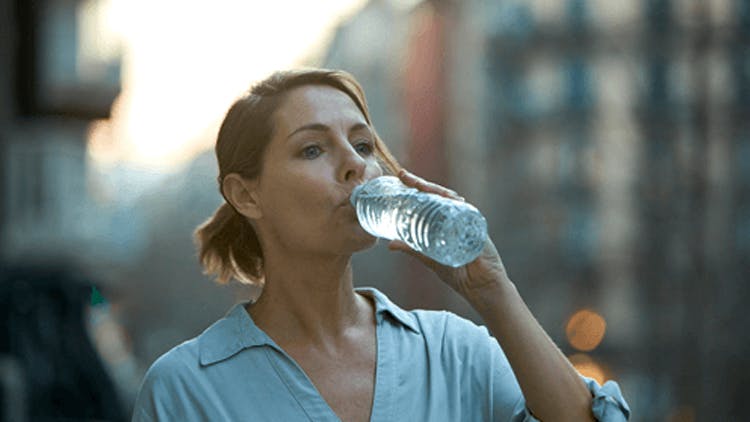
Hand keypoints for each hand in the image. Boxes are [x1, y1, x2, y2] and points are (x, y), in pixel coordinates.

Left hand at [387, 170, 510, 297]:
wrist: (480, 286)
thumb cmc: (458, 272)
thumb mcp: (429, 257)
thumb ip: (411, 249)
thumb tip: (389, 244)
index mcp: (446, 220)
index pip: (430, 199)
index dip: (417, 187)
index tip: (401, 177)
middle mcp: (457, 216)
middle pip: (439, 195)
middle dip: (422, 184)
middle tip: (405, 176)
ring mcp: (468, 219)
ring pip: (451, 199)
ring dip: (435, 191)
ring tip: (418, 185)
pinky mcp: (477, 227)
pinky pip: (466, 211)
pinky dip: (456, 204)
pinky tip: (446, 198)